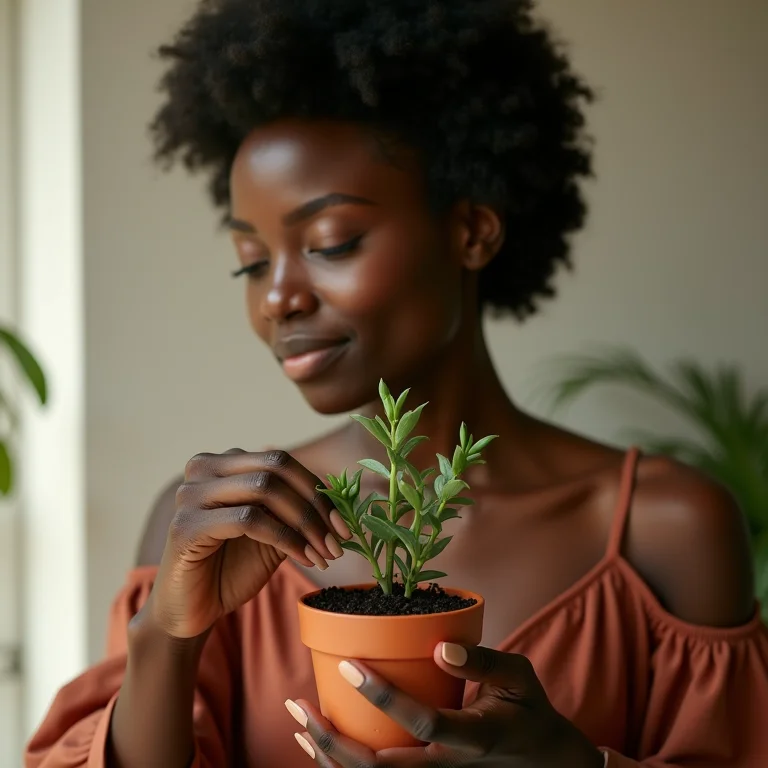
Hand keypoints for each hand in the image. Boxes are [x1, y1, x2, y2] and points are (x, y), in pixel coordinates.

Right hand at [146, 448, 350, 637]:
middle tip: (339, 539)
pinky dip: (286, 538)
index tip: (344, 525)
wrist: (190, 612)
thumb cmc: (231, 569)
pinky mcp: (186, 526)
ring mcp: (191, 495)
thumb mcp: (272, 533)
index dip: (319, 490)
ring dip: (305, 522)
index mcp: (223, 464)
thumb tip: (340, 499)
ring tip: (326, 553)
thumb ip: (294, 510)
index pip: (281, 461)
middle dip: (315, 503)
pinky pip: (249, 519)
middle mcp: (203, 469)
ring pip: (264, 488)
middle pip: (275, 467)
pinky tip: (305, 558)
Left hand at [287, 643, 604, 766]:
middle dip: (332, 740)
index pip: (421, 722)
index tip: (350, 663)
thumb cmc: (528, 710)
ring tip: (298, 721)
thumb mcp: (519, 677)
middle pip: (380, 767)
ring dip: (329, 755)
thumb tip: (440, 647)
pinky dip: (343, 764)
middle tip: (298, 704)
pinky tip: (320, 741)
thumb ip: (482, 662)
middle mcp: (447, 766)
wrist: (543, 761)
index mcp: (473, 737)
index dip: (383, 695)